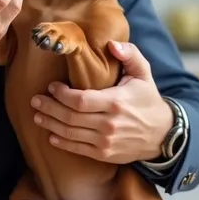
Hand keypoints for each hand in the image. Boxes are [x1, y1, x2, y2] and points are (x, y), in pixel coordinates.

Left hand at [31, 40, 173, 163]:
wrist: (163, 134)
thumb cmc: (148, 99)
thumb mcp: (144, 73)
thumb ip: (130, 54)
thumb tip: (111, 44)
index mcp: (115, 102)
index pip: (80, 100)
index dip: (61, 94)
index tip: (51, 86)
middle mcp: (109, 124)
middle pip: (70, 117)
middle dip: (49, 108)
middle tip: (35, 100)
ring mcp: (106, 142)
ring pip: (70, 134)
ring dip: (50, 124)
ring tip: (37, 116)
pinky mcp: (105, 154)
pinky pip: (78, 149)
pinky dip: (62, 143)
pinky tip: (51, 135)